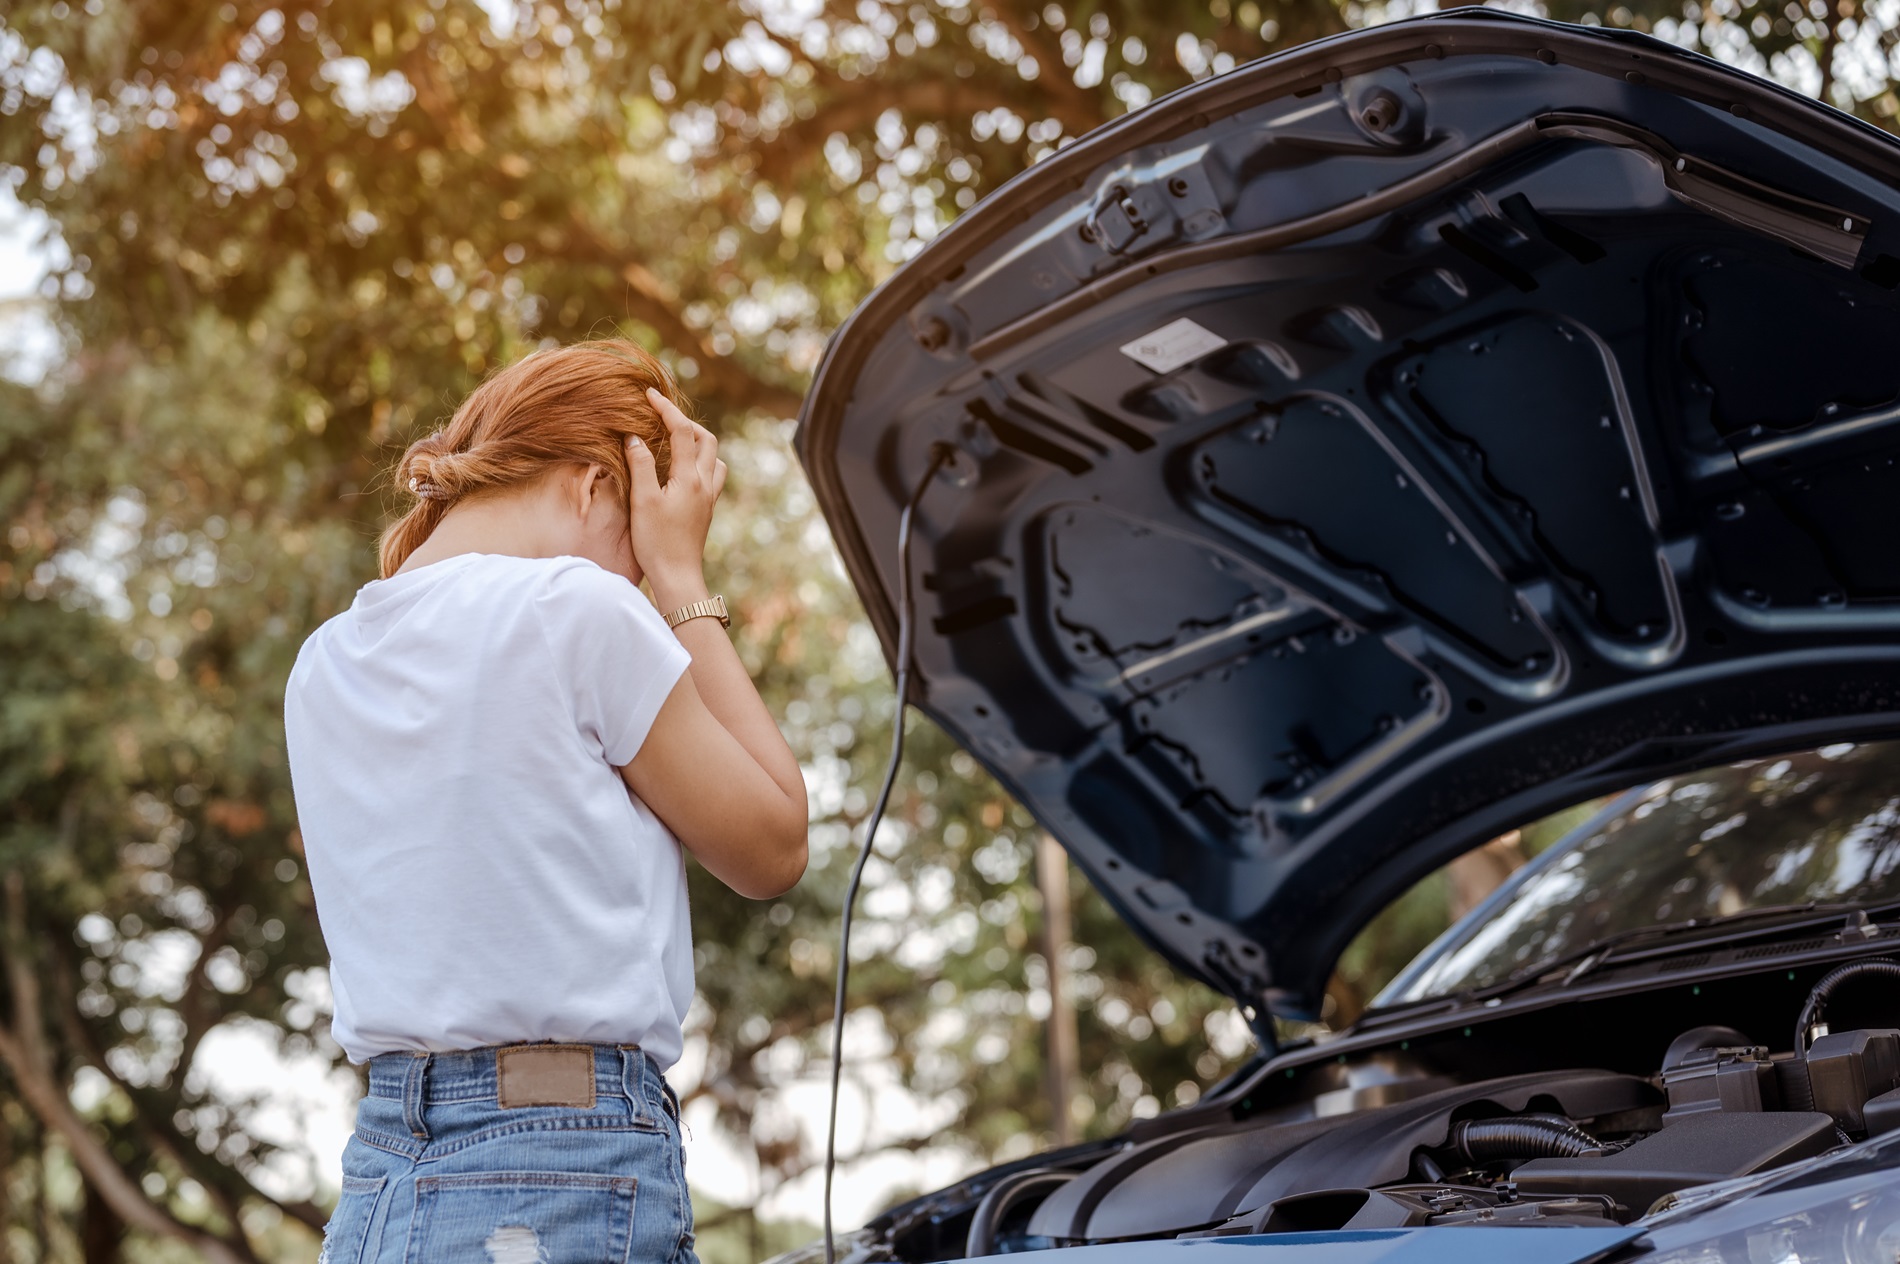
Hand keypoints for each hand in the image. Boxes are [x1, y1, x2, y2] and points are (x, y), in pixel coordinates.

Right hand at [626, 387, 726, 605]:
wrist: (677, 577)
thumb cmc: (656, 542)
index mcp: (690, 478)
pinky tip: (683, 471)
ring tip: (675, 441)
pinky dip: (700, 463)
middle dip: (686, 423)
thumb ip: (641, 465)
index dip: (666, 409)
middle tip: (663, 417)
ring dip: (698, 443)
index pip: (682, 431)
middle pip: (706, 440)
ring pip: (713, 458)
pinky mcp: (706, 510)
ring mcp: (709, 498)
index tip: (650, 394)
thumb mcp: (642, 501)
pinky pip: (711, 476)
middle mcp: (705, 484)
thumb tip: (635, 436)